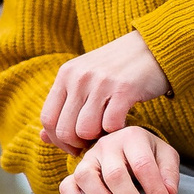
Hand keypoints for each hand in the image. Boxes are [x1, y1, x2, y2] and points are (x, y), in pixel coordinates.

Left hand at [41, 31, 170, 152]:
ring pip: (85, 130)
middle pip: (64, 130)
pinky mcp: (124, 89)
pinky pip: (110, 125)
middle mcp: (79, 77)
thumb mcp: (84, 81)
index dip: (58, 140)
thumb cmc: (116, 69)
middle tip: (92, 143)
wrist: (151, 47)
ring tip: (107, 131)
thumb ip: (64, 108)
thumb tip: (43, 138)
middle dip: (77, 144)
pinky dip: (116, 131)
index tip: (74, 146)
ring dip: (97, 138)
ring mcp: (101, 82)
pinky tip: (122, 123)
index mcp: (66, 74)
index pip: (48, 119)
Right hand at [59, 127, 180, 193]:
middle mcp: (107, 144)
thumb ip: (169, 172)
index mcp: (132, 136)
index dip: (156, 193)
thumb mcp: (166, 156)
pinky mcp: (75, 172)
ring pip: (86, 178)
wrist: (127, 146)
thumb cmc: (148, 154)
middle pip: (115, 175)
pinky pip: (67, 187)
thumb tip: (169, 193)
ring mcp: (89, 157)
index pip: (144, 166)